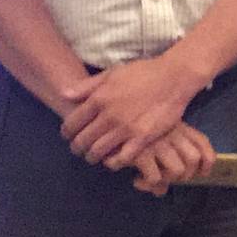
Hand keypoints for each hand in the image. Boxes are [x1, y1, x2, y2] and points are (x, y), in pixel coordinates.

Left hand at [59, 55, 203, 166]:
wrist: (173, 78)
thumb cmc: (142, 72)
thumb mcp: (112, 73)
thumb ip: (87, 86)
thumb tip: (64, 94)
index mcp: (99, 98)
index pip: (72, 123)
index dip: (66, 132)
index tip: (68, 135)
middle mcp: (109, 115)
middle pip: (82, 140)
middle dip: (76, 147)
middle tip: (78, 149)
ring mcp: (125, 129)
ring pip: (98, 151)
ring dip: (91, 156)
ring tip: (92, 156)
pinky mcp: (142, 138)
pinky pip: (121, 158)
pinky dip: (113, 163)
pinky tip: (112, 160)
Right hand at [129, 122, 216, 195]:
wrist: (98, 114)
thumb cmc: (124, 126)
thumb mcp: (147, 135)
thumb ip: (159, 156)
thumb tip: (161, 191)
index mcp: (175, 125)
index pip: (202, 142)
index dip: (206, 162)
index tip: (201, 174)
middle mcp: (170, 132)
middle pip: (193, 160)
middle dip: (185, 176)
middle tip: (167, 179)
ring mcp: (157, 142)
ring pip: (178, 171)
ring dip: (166, 181)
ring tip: (151, 181)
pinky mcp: (141, 152)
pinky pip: (155, 178)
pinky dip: (148, 185)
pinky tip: (136, 181)